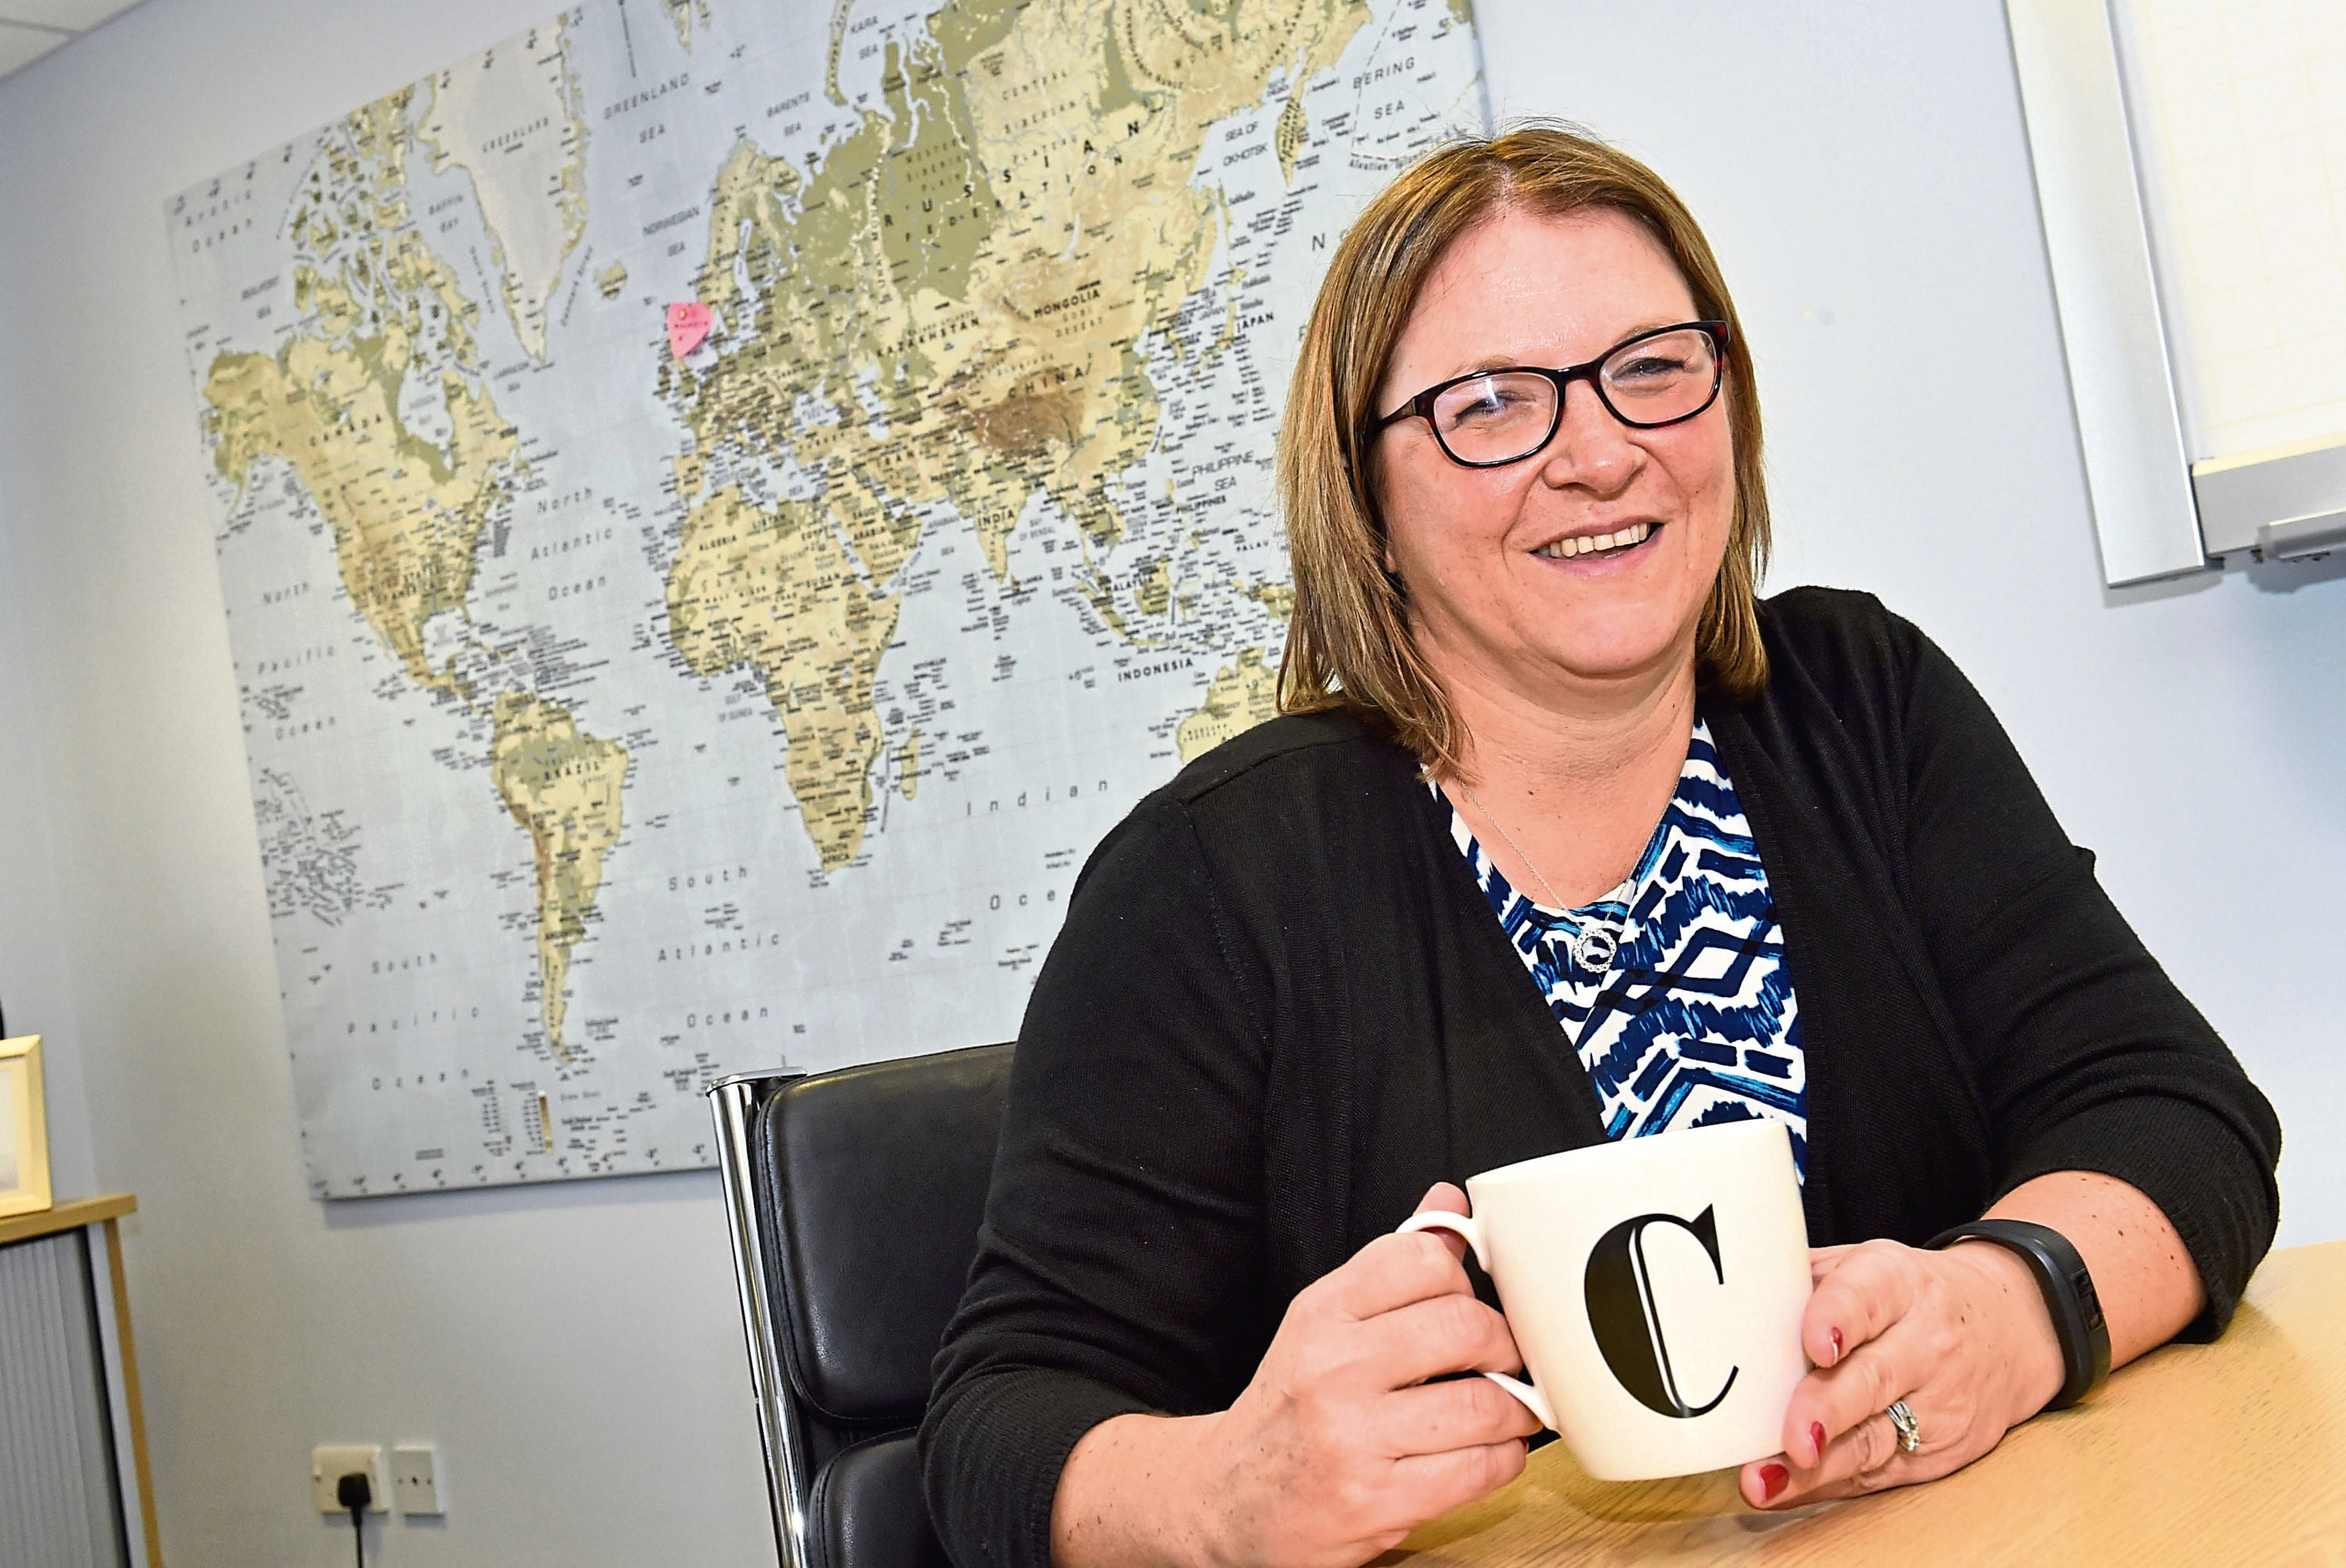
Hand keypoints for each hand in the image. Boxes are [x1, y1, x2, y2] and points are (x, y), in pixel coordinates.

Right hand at [1054, 1184, 1538, 1567]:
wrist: (1224, 1503)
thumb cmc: (1287, 1410)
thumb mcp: (1323, 1325)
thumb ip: (1389, 1268)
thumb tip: (1447, 1204)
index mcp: (1321, 1312)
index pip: (1422, 1258)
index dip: (1467, 1279)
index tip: (1473, 1305)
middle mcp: (1332, 1368)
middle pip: (1466, 1326)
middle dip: (1506, 1346)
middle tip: (1505, 1361)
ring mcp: (1353, 1437)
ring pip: (1484, 1404)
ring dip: (1516, 1411)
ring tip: (1506, 1412)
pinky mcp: (1377, 1501)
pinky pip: (1480, 1469)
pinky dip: (1504, 1460)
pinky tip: (1488, 1454)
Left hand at [1739, 1238, 2064, 1508]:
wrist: (2008, 1326)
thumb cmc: (1909, 1296)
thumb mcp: (1864, 1266)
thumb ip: (1802, 1280)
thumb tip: (1723, 1296)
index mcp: (1898, 1283)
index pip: (1866, 1297)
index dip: (1838, 1318)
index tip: (1816, 1344)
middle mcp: (1925, 1342)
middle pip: (1872, 1378)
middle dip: (1825, 1411)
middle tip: (1790, 1437)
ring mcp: (1940, 1402)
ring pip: (1875, 1438)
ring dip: (1819, 1468)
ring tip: (1769, 1480)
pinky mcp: (1943, 1450)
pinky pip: (1878, 1472)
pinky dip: (1829, 1484)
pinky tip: (1791, 1489)